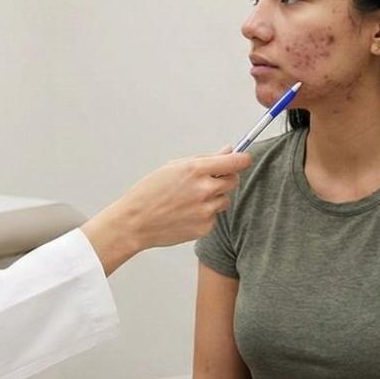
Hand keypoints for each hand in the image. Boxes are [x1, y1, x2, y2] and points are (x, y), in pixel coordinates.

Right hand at [82, 148, 253, 271]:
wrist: (135, 222)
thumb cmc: (149, 193)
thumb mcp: (174, 167)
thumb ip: (205, 159)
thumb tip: (228, 151)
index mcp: (196, 170)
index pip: (236, 162)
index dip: (242, 159)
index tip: (243, 159)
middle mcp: (204, 189)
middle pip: (234, 180)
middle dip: (225, 179)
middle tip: (206, 181)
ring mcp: (206, 210)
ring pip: (224, 199)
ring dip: (214, 197)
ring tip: (190, 200)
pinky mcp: (205, 227)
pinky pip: (215, 216)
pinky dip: (205, 214)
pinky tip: (186, 213)